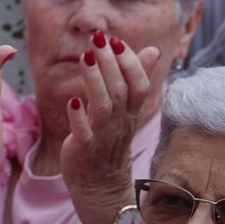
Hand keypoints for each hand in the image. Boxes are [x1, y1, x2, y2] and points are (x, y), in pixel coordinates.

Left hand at [59, 31, 161, 223]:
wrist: (101, 186)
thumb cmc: (111, 141)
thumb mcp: (128, 110)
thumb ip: (138, 79)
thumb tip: (153, 49)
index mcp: (131, 112)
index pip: (139, 84)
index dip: (130, 61)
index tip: (116, 40)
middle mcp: (120, 122)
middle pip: (121, 90)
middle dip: (111, 62)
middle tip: (99, 37)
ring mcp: (102, 136)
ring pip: (104, 106)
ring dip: (94, 80)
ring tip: (85, 56)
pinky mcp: (83, 149)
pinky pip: (83, 132)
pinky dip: (78, 117)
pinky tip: (72, 101)